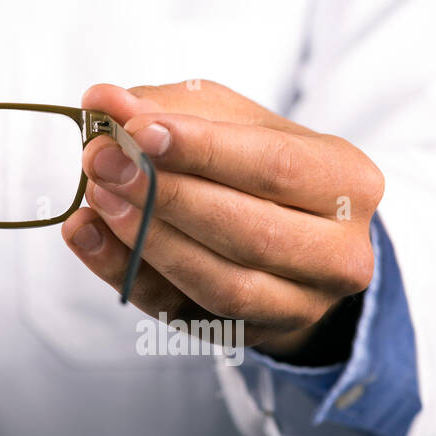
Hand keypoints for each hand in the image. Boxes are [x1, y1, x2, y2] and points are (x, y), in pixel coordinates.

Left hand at [62, 81, 383, 358]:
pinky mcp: (247, 336)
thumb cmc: (259, 165)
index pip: (276, 166)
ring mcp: (299, 305)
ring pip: (221, 283)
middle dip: (166, 194)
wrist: (293, 237)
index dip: (202, 150)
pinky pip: (181, 312)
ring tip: (96, 195)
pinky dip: (124, 272)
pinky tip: (87, 234)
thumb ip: (171, 107)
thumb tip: (105, 99)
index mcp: (348, 181)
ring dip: (148, 238)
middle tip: (101, 159)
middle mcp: (340, 253)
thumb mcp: (230, 121)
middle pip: (250, 230)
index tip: (136, 129)